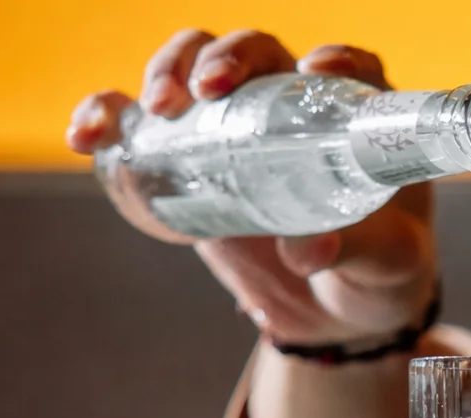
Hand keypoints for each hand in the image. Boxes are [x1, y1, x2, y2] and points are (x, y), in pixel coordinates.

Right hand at [67, 31, 437, 345]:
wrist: (333, 310)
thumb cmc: (375, 272)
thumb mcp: (382, 264)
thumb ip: (353, 252)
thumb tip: (304, 252)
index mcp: (353, 116)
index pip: (344, 68)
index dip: (330, 61)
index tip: (313, 71)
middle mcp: (292, 104)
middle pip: (255, 53)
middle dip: (225, 59)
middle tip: (209, 91)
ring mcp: (234, 125)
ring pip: (192, 67)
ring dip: (167, 72)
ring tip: (157, 109)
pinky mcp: (187, 155)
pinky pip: (139, 123)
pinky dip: (107, 118)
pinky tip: (87, 136)